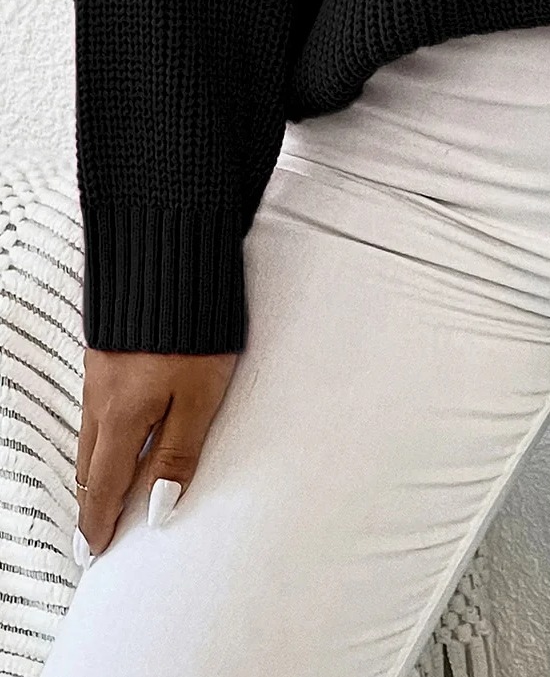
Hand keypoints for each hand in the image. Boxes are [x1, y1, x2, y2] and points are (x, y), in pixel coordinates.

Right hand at [73, 347, 239, 563]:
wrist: (172, 259)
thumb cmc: (196, 328)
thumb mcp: (199, 397)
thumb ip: (178, 452)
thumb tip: (159, 509)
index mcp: (121, 418)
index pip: (103, 486)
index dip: (98, 522)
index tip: (95, 551)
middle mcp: (101, 399)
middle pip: (89, 464)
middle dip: (90, 500)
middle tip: (94, 531)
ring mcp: (99, 372)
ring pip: (89, 434)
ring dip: (93, 467)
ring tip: (102, 489)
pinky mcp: (106, 349)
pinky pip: (94, 407)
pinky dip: (99, 432)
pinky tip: (113, 431)